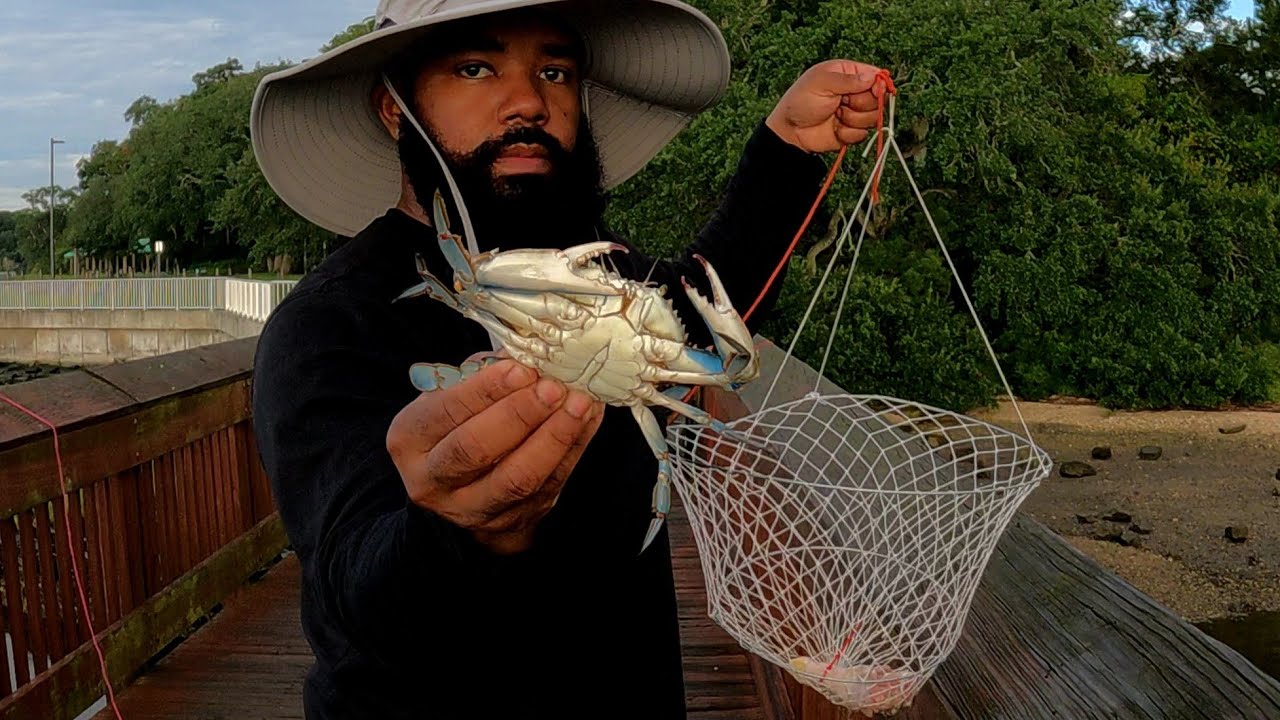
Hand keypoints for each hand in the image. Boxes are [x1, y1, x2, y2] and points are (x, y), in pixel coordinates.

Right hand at [387, 358, 604, 554]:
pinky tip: (588, 419)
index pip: (444, 412)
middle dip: (520, 414)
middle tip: (552, 386)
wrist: (464, 489)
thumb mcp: (450, 396)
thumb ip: (479, 374)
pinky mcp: (512, 521)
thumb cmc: (458, 425)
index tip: (520, 368)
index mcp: (410, 439)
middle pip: (476, 449)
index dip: (484, 389)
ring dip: (554, 436)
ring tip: (579, 403)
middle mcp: (433, 480)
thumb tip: (523, 353)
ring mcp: (473, 508)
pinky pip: (549, 484)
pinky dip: (573, 448)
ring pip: (517, 477)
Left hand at [766, 59, 890, 152]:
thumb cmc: (800, 101)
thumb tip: (874, 77)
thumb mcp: (822, 83)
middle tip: (841, 103)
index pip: (875, 76)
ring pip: (873, 118)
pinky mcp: (852, 131)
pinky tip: (835, 129)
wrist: (790, 131)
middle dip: (861, 103)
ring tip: (836, 115)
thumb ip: (849, 80)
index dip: (879, 85)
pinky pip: (863, 134)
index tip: (875, 91)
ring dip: (853, 119)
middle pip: (878, 99)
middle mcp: (854, 92)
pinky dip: (848, 133)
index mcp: (848, 74)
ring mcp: (854, 112)